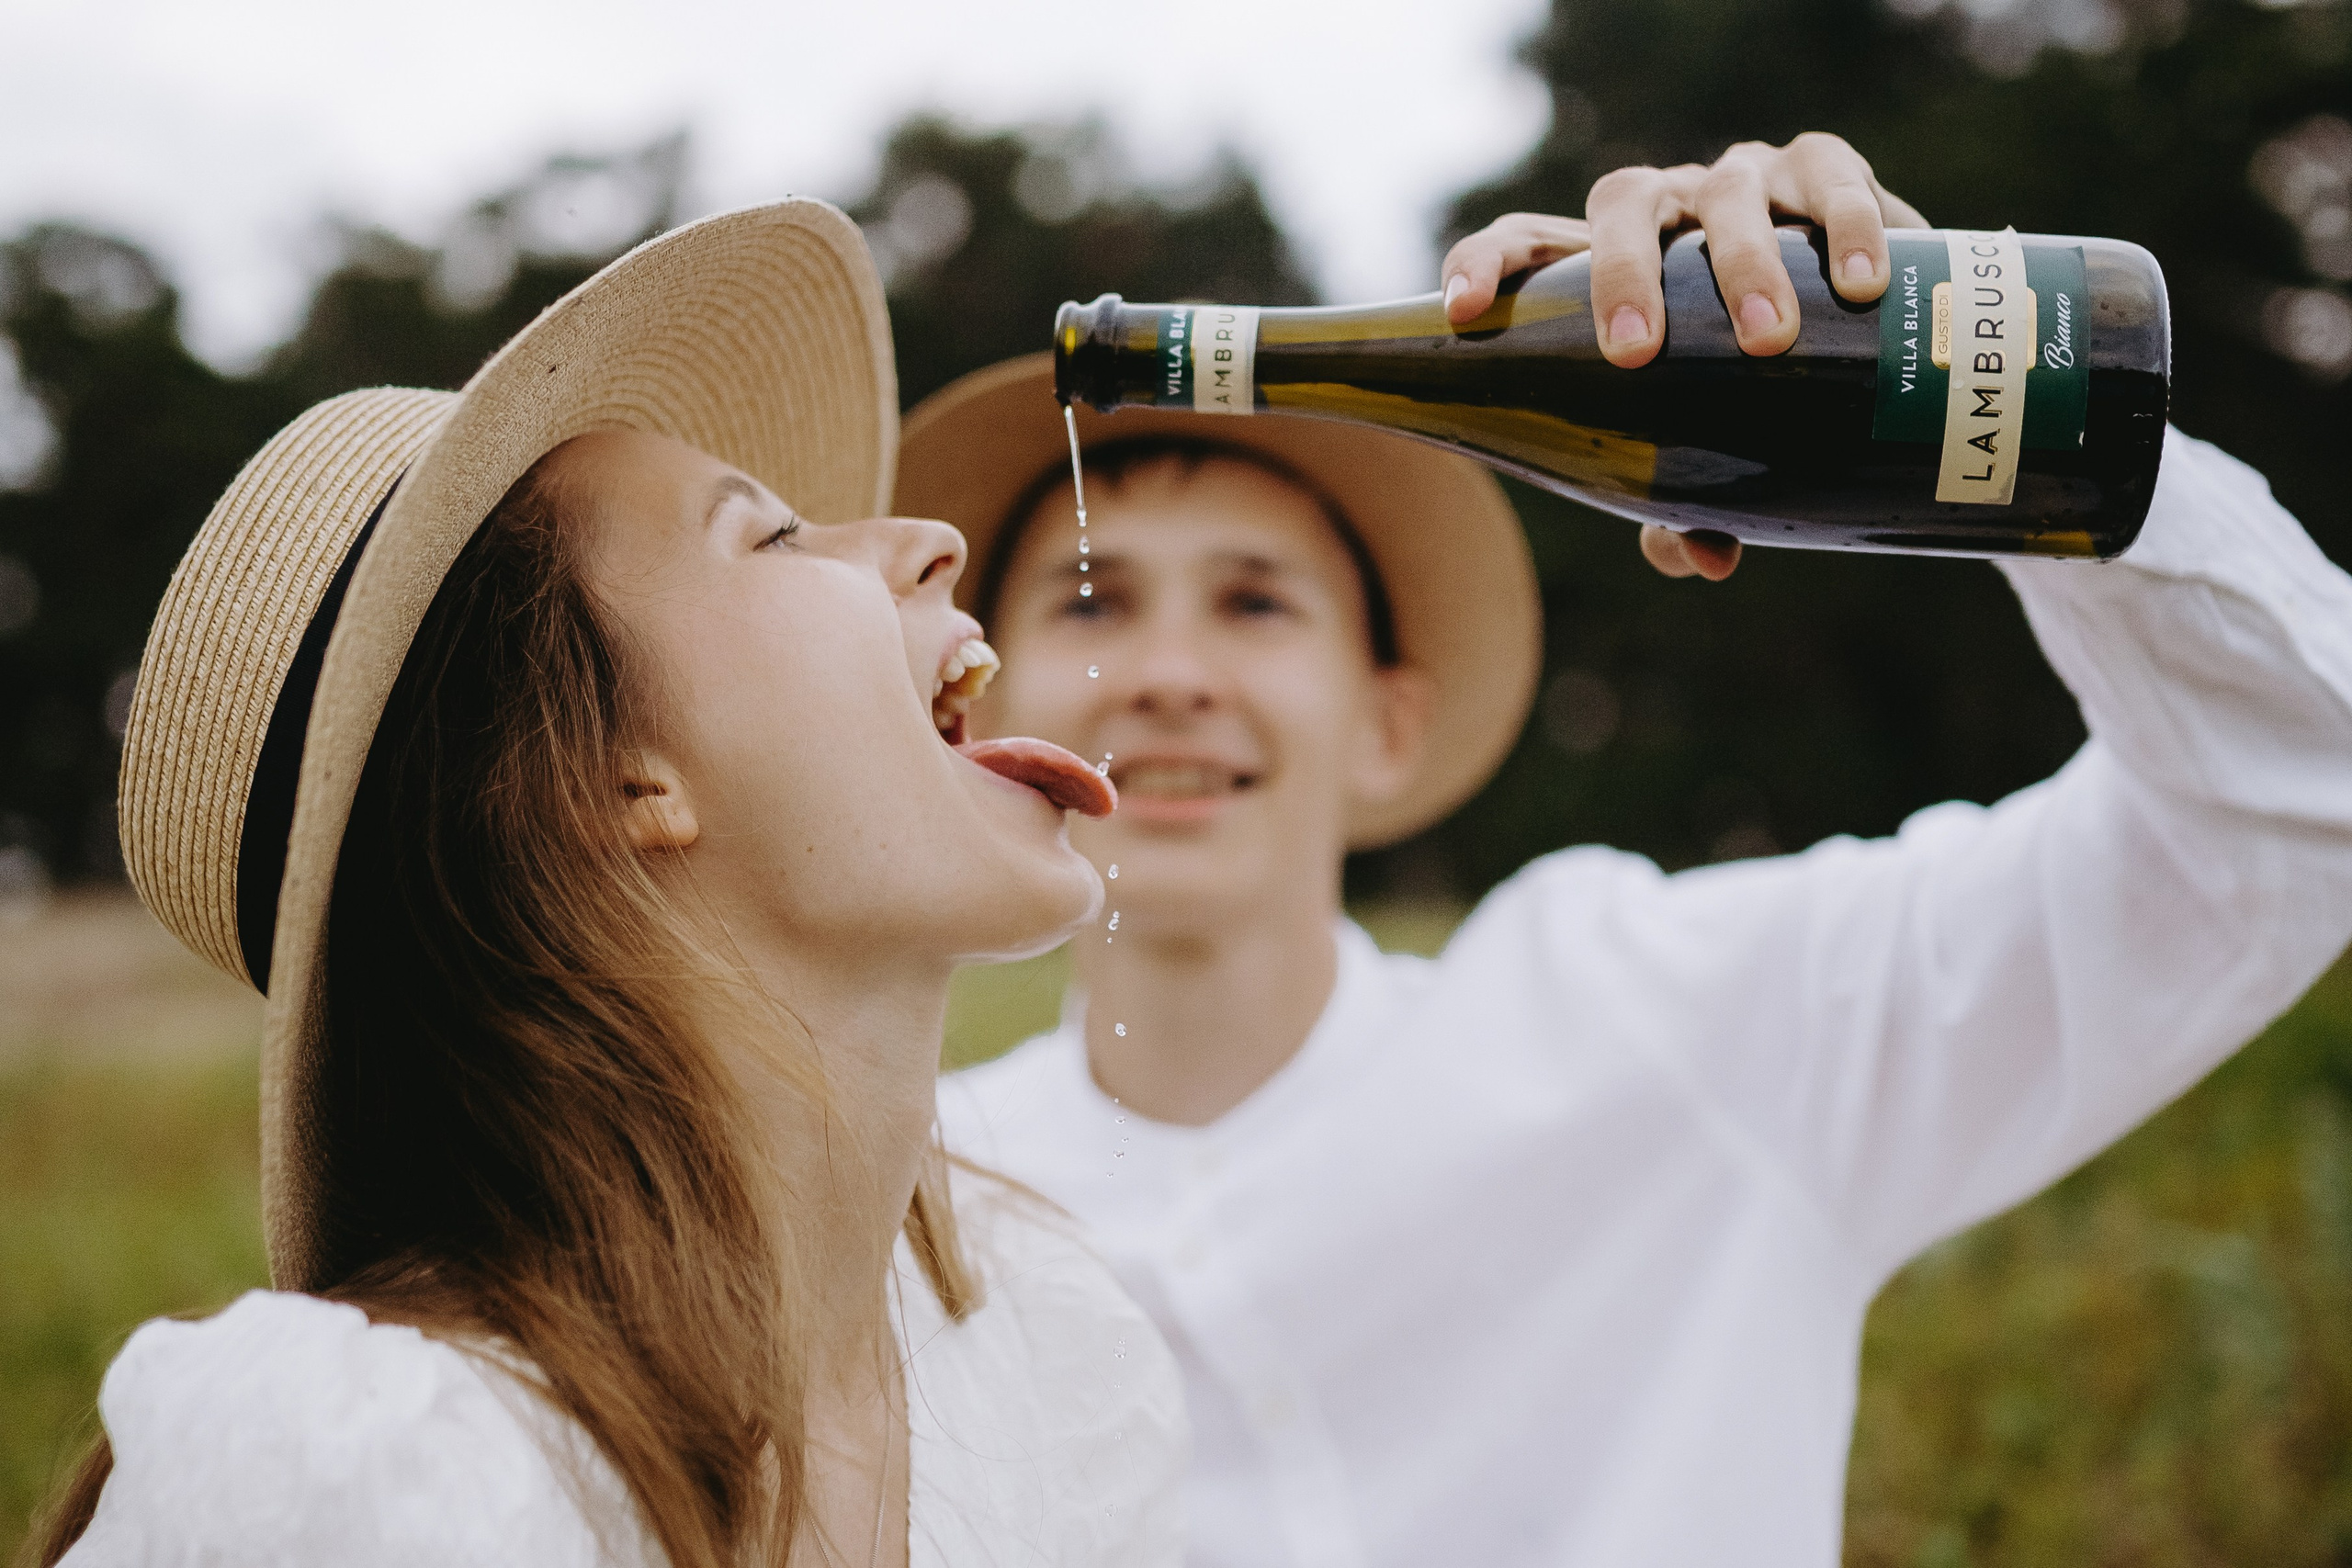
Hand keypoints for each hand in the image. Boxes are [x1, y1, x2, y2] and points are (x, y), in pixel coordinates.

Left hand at [1440, 133, 1925, 581]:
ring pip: (1726, 194)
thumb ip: (1687, 506)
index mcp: (1605, 261)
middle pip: (1621, 209)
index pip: (1524, 242)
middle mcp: (1664, 208)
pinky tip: (1862, 283)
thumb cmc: (1742, 388)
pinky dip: (1846, 223)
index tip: (1465, 313)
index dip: (1484, 264)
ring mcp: (1741, 178)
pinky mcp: (1823, 166)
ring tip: (1770, 341)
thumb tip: (1705, 560)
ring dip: (1743, 262)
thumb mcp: (1705, 443)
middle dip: (1620, 275)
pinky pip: (1830, 175)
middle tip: (1635, 354)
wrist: (1858, 317)